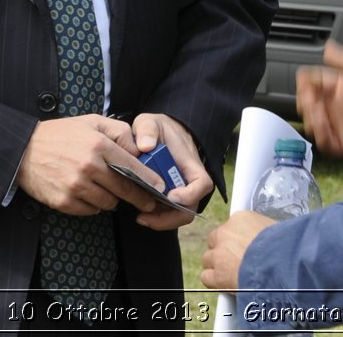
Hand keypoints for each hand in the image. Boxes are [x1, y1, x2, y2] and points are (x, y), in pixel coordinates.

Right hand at [16, 114, 157, 214]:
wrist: (23, 150)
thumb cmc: (62, 134)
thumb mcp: (92, 121)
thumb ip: (119, 131)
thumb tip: (140, 148)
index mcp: (98, 145)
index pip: (133, 168)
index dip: (150, 181)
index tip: (160, 188)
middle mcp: (89, 167)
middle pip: (124, 190)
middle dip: (139, 198)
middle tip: (147, 202)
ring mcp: (75, 186)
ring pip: (108, 203)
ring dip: (111, 199)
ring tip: (105, 188)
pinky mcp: (63, 202)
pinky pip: (90, 210)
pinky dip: (93, 205)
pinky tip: (88, 193)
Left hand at [130, 112, 212, 230]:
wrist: (163, 133)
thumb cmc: (159, 129)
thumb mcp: (150, 122)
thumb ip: (147, 129)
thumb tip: (145, 146)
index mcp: (190, 163)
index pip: (202, 183)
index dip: (190, 194)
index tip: (170, 196)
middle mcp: (189, 181)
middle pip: (190, 208)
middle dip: (169, 217)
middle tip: (144, 216)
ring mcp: (181, 191)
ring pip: (179, 215)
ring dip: (161, 220)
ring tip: (140, 217)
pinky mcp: (170, 196)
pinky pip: (169, 213)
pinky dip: (157, 217)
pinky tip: (140, 214)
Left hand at [200, 210, 275, 291]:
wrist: (280, 264)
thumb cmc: (284, 246)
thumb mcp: (273, 230)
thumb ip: (260, 232)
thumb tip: (261, 239)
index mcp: (240, 218)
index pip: (230, 227)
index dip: (235, 240)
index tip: (242, 247)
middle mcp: (225, 233)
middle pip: (215, 240)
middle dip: (223, 250)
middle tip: (235, 260)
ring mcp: (219, 254)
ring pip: (208, 259)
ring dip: (217, 266)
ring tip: (232, 273)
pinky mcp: (216, 275)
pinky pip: (206, 277)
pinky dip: (214, 281)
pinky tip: (226, 283)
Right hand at [295, 41, 342, 158]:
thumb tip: (328, 47)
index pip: (316, 82)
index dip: (307, 81)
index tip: (303, 80)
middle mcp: (339, 105)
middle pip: (310, 102)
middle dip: (305, 99)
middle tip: (308, 97)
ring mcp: (340, 124)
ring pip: (313, 121)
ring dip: (310, 116)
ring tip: (316, 110)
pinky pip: (324, 141)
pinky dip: (319, 133)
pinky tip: (323, 123)